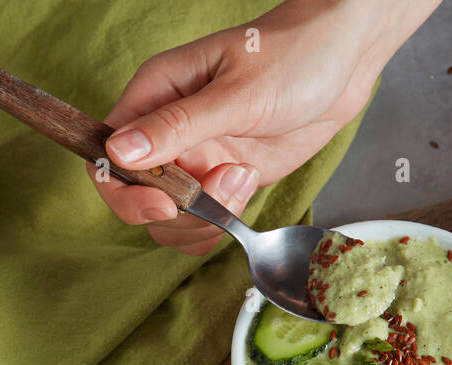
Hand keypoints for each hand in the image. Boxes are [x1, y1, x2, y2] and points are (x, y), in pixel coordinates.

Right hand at [92, 0, 436, 254]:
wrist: (345, 60)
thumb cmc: (293, 54)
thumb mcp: (236, 92)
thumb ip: (177, 126)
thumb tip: (119, 152)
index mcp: (153, 97)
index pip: (106, 157)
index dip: (124, 190)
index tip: (164, 203)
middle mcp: (166, 134)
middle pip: (136, 199)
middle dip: (175, 212)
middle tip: (220, 188)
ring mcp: (194, 160)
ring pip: (170, 219)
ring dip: (203, 218)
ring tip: (242, 177)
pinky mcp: (221, 180)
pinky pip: (202, 222)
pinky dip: (221, 222)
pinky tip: (248, 185)